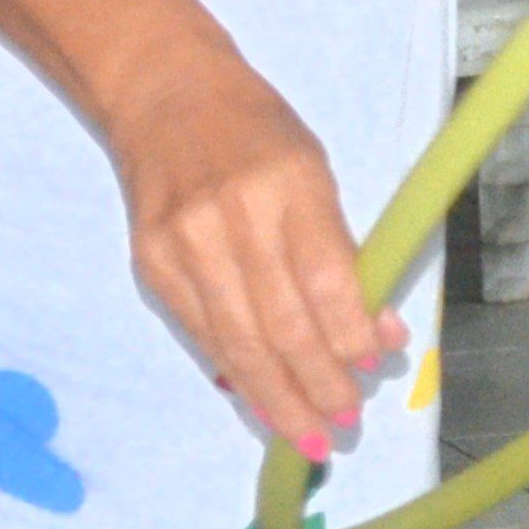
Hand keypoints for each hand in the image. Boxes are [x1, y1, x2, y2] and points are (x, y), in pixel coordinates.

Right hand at [106, 43, 402, 461]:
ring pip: (239, 345)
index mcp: (289, 183)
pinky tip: (260, 400)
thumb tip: (377, 333)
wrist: (164, 94)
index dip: (352, 338)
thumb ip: (342, 249)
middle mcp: (233, 217)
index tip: (374, 370)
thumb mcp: (313, 168)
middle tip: (344, 423)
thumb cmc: (255, 129)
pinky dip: (234, 373)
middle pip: (283, 326)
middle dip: (319, 386)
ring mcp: (185, 245)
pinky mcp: (151, 265)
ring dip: (278, 400)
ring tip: (308, 434)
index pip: (326, 282)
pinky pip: (201, 335)